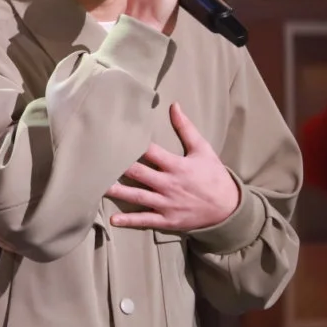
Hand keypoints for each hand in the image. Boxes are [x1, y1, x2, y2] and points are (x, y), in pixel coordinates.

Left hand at [106, 102, 238, 231]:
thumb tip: (174, 105)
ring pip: (137, 196)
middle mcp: (169, 184)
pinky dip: (130, 220)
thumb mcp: (203, 150)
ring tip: (98, 186)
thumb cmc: (214, 176)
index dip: (133, 145)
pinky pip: (146, 220)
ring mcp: (167, 203)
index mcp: (176, 165)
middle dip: (119, 167)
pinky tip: (113, 219)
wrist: (229, 209)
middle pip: (139, 173)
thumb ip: (186, 128)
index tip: (114, 137)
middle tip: (97, 161)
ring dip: (117, 192)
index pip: (150, 152)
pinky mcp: (167, 220)